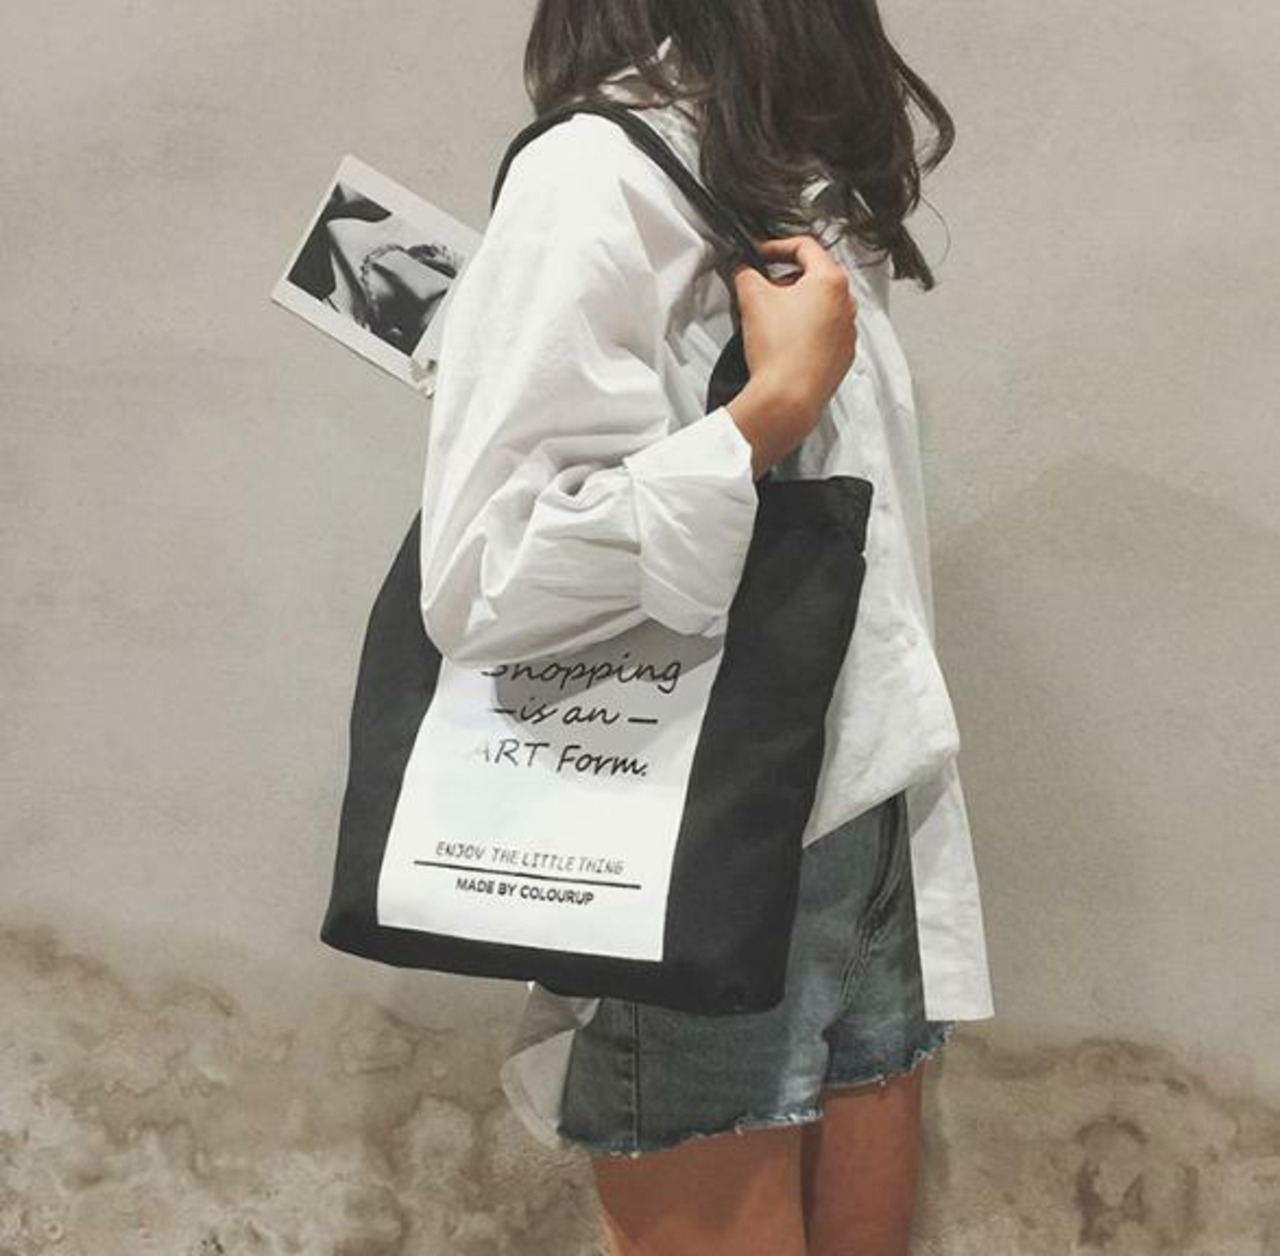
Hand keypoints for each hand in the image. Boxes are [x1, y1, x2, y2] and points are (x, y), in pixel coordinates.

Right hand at [723, 235, 858, 475]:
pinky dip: (806, 331)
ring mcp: (847, 332)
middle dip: (785, 279)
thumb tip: (741, 268)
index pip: (805, 246)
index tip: (759, 255)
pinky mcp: (842, 357)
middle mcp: (846, 304)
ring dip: (796, 306)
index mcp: (830, 281)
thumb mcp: (751, 298)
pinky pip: (824, 333)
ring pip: (820, 306)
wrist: (788, 398)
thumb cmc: (778, 349)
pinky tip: (785, 343)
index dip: (775, 246)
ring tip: (771, 319)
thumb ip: (744, 273)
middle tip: (761, 289)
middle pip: (814, 276)